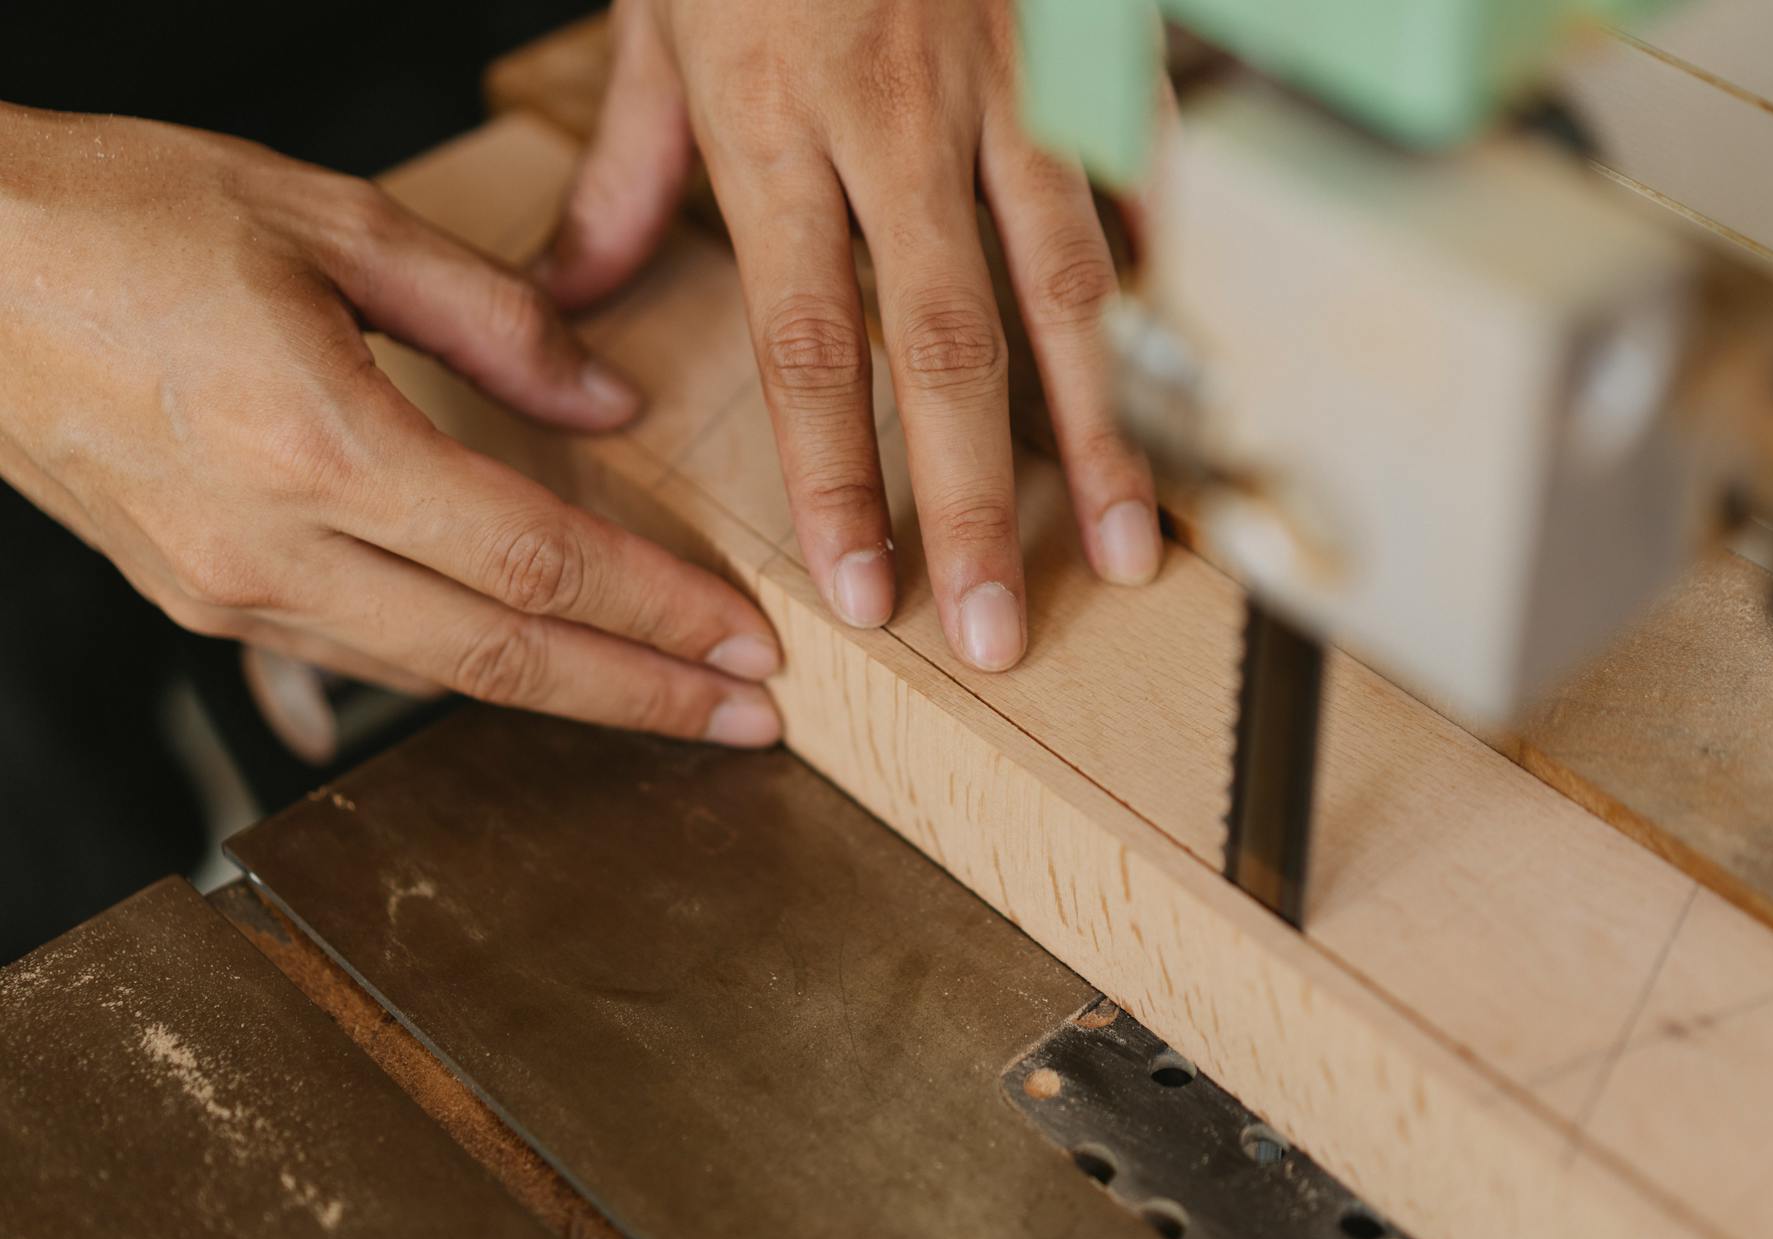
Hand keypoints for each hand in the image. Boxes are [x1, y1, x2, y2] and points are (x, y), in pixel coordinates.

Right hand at [0, 104, 781, 745]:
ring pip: (435, 677)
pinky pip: (363, 656)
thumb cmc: (114, 217)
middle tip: (753, 721)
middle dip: (645, 696)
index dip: (661, 613)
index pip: (540, 563)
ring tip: (668, 702)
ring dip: (567, 697)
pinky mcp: (197, 599)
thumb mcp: (326, 219)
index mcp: (317, 442)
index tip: (749, 645)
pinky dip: (466, 672)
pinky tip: (533, 670)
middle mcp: (271, 546)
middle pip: (502, 659)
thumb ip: (491, 315)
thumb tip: (609, 397)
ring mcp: (226, 590)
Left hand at [537, 0, 1164, 671]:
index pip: (806, 341)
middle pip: (945, 347)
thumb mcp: (654, 19)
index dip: (835, 477)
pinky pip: (1126, 191)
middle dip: (974, 502)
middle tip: (993, 624)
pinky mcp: (1078, 56)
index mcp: (774, 124)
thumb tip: (573, 299)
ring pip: (1065, 289)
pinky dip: (1156, 297)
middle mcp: (894, 124)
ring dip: (1095, 434)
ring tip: (1121, 549)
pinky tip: (1178, 394)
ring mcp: (1003, 89)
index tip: (858, 588)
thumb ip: (624, 173)